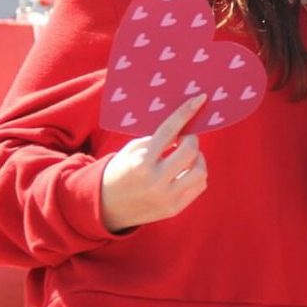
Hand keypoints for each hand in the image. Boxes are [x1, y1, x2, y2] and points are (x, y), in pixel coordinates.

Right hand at [99, 94, 207, 231]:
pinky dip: (197, 174)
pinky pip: (199, 186)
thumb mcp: (132, 150)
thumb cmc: (121, 171)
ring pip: (201, 171)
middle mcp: (155, 181)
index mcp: (141, 163)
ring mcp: (166, 197)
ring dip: (197, 159)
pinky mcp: (174, 208)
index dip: (185, 113)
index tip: (200, 98)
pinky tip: (186, 171)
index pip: (169, 131)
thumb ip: (157, 140)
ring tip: (186, 157)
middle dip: (191, 140)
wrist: (106, 206)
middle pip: (190, 150)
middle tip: (184, 139)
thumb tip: (184, 127)